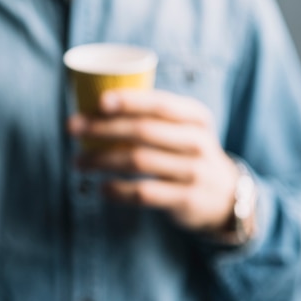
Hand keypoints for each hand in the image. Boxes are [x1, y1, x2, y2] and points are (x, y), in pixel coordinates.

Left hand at [68, 89, 239, 233]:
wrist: (227, 197)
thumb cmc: (188, 153)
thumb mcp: (184, 129)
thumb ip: (152, 116)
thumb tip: (94, 106)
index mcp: (195, 117)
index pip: (160, 104)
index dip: (129, 101)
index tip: (99, 101)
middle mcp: (197, 141)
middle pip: (142, 131)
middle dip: (102, 128)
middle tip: (72, 128)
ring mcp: (194, 171)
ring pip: (138, 161)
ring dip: (102, 160)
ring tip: (79, 162)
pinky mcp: (186, 199)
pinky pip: (143, 193)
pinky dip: (118, 191)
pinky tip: (101, 189)